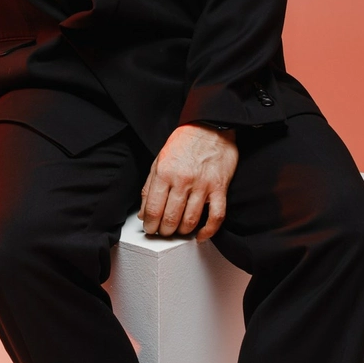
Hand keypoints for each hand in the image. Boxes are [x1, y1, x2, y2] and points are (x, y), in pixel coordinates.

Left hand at [139, 124, 237, 240]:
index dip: (150, 225)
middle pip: (171, 218)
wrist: (210, 127)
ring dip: (183, 231)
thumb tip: (144, 213)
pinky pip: (216, 216)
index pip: (153, 209)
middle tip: (163, 231)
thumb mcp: (159, 161)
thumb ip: (149, 188)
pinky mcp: (219, 188)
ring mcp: (202, 185)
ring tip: (179, 231)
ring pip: (191, 220)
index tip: (151, 228)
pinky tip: (201, 236)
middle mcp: (182, 180)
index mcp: (164, 173)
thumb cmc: (183, 143)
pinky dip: (208, 231)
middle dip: (164, 231)